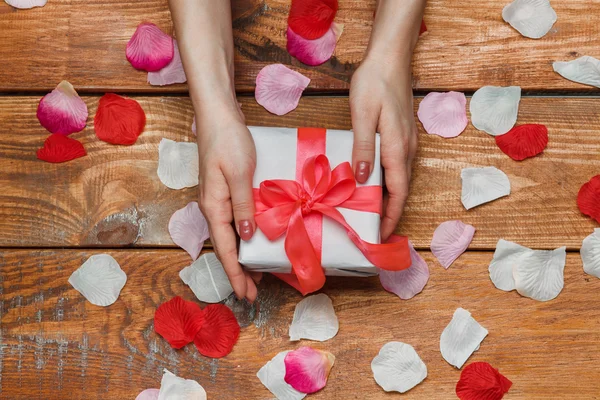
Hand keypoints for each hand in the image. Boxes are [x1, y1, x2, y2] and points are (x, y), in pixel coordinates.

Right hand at [195, 107, 261, 301]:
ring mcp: (218, 200)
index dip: (236, 273)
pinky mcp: (225, 192)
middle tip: (254, 294)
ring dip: (242, 257)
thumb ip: (243, 206)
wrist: (217, 116)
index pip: (226, 249)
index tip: (245, 294)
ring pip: (230, 237)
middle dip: (239, 272)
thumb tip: (246, 237)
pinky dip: (244, 238)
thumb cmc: (228, 141)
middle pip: (226, 248)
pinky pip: (234, 223)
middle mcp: (213, 207)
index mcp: (214, 206)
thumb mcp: (239, 174)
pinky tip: (254, 242)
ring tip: (257, 275)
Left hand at [349, 56, 417, 240]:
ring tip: (368, 213)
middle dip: (388, 212)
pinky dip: (387, 182)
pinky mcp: (402, 135)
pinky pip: (396, 166)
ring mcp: (407, 142)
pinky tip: (371, 184)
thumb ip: (363, 147)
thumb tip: (361, 179)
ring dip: (387, 198)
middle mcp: (406, 149)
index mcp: (397, 147)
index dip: (391, 216)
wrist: (390, 59)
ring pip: (399, 178)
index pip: (398, 191)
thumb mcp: (363, 115)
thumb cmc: (374, 83)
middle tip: (371, 230)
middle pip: (401, 189)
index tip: (382, 235)